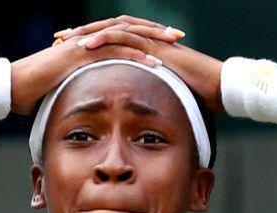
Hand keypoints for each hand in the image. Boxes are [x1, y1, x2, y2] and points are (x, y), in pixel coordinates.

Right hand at [10, 18, 166, 114]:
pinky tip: (154, 63)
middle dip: (155, 32)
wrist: (13, 87)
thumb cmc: (34, 91)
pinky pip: (114, 52)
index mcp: (87, 45)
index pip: (122, 36)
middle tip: (178, 36)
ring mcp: (85, 45)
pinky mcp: (81, 55)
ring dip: (151, 39)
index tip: (165, 44)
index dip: (144, 38)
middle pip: (128, 29)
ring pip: (125, 36)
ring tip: (173, 44)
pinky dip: (135, 56)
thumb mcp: (64, 87)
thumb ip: (80, 87)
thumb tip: (90, 101)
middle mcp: (88, 40)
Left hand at [51, 15, 224, 113]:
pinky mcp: (154, 44)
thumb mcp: (165, 98)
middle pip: (106, 31)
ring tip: (65, 40)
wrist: (219, 88)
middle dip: (80, 34)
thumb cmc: (198, 97)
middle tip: (57, 39)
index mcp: (144, 50)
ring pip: (111, 29)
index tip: (66, 53)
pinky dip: (104, 39)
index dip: (88, 46)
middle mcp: (145, 41)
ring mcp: (150, 40)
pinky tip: (86, 46)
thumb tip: (139, 120)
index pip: (111, 42)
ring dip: (86, 34)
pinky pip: (125, 36)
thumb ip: (149, 100)